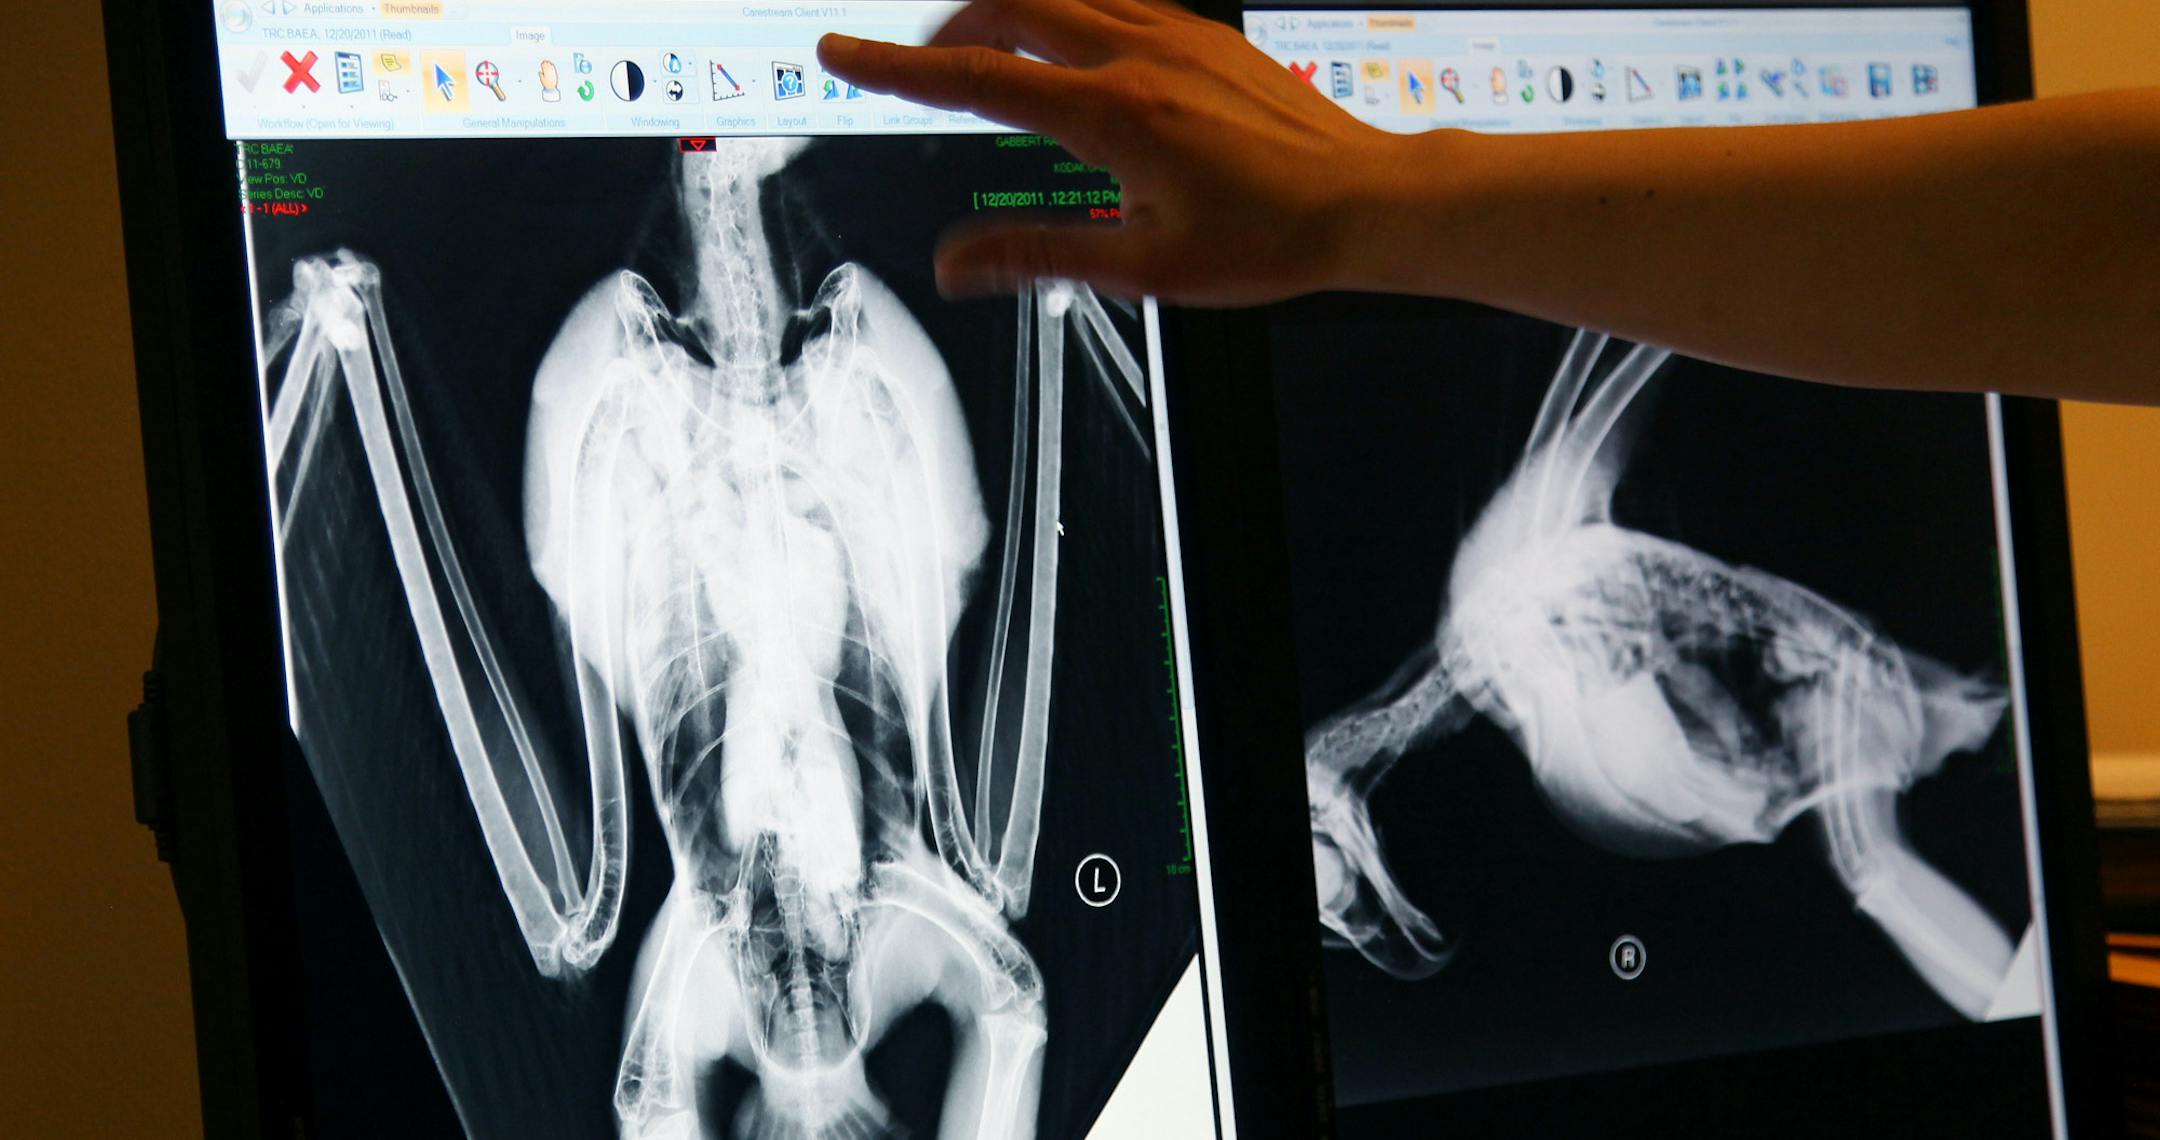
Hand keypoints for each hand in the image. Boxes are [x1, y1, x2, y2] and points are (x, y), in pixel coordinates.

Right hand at [818, 0, 1412, 303]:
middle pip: (1007, 7)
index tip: (842, 54)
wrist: (1366, 201)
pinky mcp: (1204, 32)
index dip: (896, 68)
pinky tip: (1072, 53)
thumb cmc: (1270, 238)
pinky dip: (1065, 13)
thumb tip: (954, 263)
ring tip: (986, 56)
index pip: (975, 78)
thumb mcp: (1145, 269)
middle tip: (917, 66)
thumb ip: (1040, 256)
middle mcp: (1139, 56)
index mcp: (1113, 114)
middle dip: (947, 29)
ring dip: (1006, 14)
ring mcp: (1176, 34)